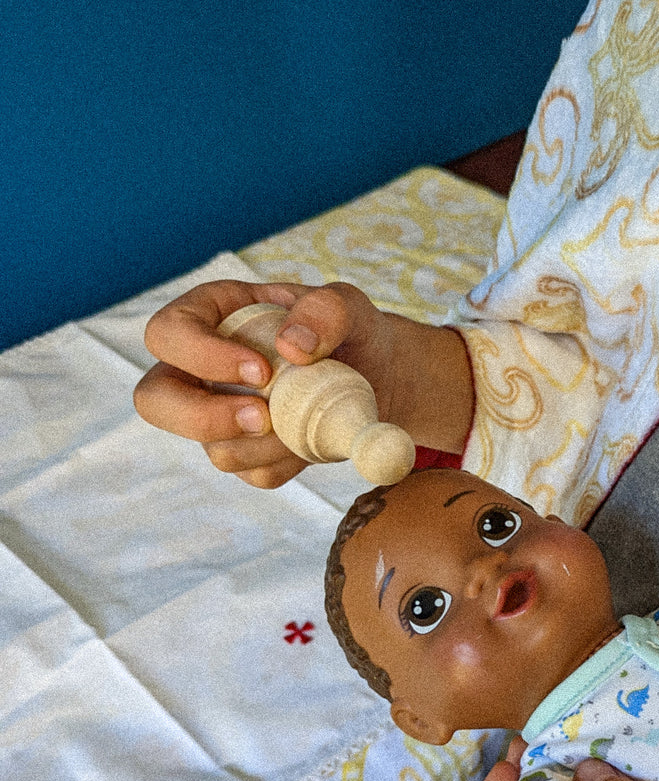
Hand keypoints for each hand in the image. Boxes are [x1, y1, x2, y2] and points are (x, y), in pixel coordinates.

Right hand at [135, 280, 472, 487]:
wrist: (381, 377)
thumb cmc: (353, 331)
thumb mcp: (349, 306)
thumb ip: (326, 311)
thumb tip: (291, 346)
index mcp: (213, 315)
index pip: (168, 334)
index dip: (202, 356)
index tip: (262, 372)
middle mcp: (203, 368)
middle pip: (155, 401)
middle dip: (203, 418)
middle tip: (264, 418)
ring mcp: (221, 415)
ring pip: (215, 449)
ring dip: (267, 446)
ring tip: (311, 421)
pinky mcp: (248, 453)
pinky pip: (254, 474)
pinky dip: (289, 464)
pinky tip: (315, 438)